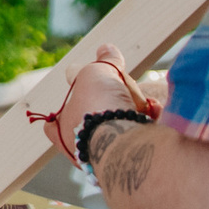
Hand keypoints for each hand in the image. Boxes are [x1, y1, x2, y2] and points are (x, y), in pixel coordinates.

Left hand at [43, 41, 158, 168]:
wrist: (125, 142)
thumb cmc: (98, 105)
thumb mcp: (96, 73)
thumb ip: (103, 62)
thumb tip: (106, 48)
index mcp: (62, 131)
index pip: (55, 121)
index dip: (67, 106)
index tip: (81, 90)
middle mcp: (83, 147)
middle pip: (97, 116)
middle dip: (112, 100)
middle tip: (121, 90)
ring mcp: (109, 156)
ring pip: (121, 123)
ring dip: (134, 108)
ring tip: (140, 103)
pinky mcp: (134, 159)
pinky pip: (141, 134)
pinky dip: (148, 120)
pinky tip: (154, 111)